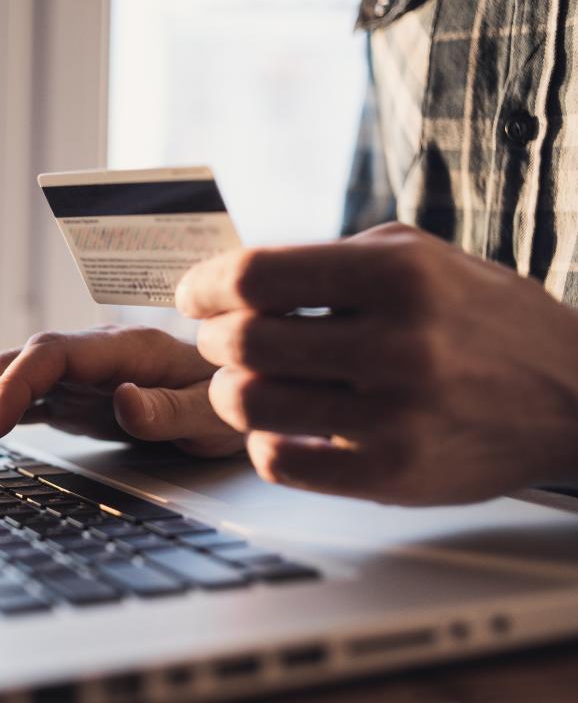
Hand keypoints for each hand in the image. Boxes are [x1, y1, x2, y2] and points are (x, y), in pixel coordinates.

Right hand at [0, 326, 246, 483]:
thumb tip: (120, 402)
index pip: (47, 355)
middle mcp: (88, 355)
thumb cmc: (224, 397)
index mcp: (120, 348)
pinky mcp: (68, 397)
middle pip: (13, 368)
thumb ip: (167, 408)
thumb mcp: (211, 412)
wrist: (233, 389)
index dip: (10, 388)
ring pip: (3, 384)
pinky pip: (15, 403)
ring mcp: (74, 375)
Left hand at [176, 223, 577, 504]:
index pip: (256, 275)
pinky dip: (261, 443)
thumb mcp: (418, 256)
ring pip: (250, 405)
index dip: (205, 284)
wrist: (572, 393)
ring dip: (228, 391)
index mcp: (397, 276)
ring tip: (243, 383)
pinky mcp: (393, 474)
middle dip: (213, 339)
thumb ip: (328, 262)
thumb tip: (233, 281)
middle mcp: (397, 344)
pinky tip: (278, 427)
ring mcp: (396, 416)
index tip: (193, 295)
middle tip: (220, 339)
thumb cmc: (481, 317)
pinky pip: (279, 463)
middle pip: (244, 343)